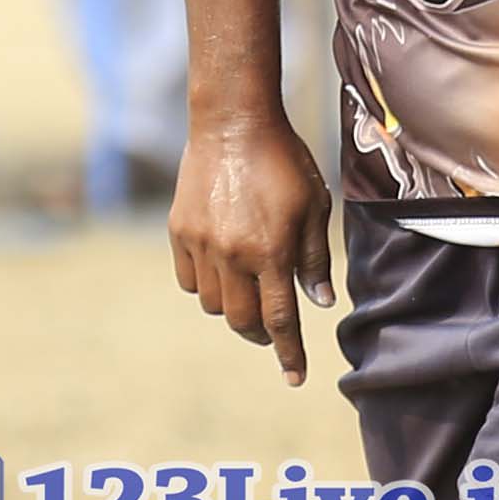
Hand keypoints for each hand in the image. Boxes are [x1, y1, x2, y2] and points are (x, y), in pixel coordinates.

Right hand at [168, 107, 332, 383]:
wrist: (231, 122)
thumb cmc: (283, 160)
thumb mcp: (314, 205)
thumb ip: (315, 257)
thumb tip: (319, 301)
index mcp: (271, 251)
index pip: (281, 319)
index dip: (289, 353)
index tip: (295, 378)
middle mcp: (233, 255)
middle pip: (243, 320)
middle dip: (261, 333)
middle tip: (273, 327)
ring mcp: (202, 245)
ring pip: (215, 304)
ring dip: (235, 307)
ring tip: (250, 287)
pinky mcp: (179, 232)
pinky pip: (191, 280)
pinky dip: (208, 285)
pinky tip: (223, 268)